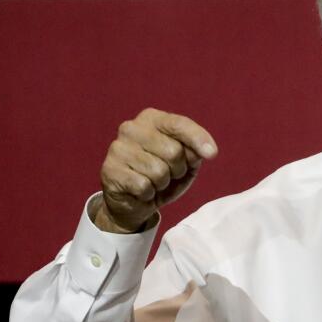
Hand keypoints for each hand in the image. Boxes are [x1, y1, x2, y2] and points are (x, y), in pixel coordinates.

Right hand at [95, 108, 217, 233]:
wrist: (134, 202)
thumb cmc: (164, 176)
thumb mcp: (186, 163)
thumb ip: (194, 153)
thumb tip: (203, 152)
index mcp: (151, 119)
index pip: (179, 124)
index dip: (198, 139)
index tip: (212, 154)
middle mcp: (131, 128)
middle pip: (173, 151)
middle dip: (178, 169)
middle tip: (169, 175)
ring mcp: (118, 148)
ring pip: (159, 171)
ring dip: (162, 184)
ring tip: (154, 183)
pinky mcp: (109, 170)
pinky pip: (143, 186)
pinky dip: (149, 194)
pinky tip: (141, 191)